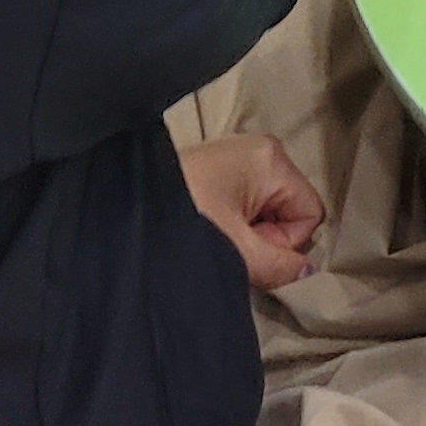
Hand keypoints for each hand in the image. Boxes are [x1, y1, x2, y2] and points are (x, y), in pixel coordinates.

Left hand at [180, 131, 323, 288]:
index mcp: (272, 160)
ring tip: (209, 239)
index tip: (245, 250)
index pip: (308, 213)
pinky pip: (242, 204)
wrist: (117, 207)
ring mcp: (235, 158)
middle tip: (225, 247)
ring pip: (263, 211)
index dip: (283, 243)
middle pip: (287, 210)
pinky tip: (202, 229)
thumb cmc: (181, 219)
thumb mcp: (233, 250)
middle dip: (263, 239)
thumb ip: (277, 266)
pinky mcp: (214, 170)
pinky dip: (228, 224)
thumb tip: (306, 274)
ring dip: (243, 235)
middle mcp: (259, 151)